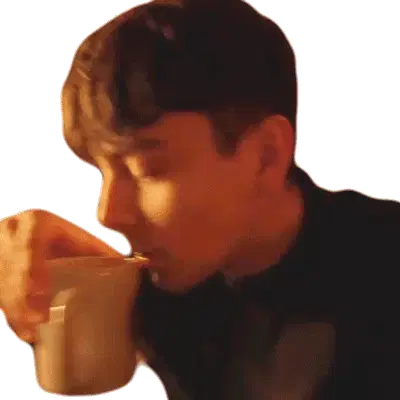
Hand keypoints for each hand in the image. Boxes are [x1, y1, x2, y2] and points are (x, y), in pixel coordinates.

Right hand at [0, 209, 129, 342]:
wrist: (21, 236)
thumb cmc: (55, 238)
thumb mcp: (72, 238)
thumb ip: (94, 251)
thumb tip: (131, 267)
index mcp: (35, 224)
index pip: (29, 244)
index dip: (31, 268)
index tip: (40, 290)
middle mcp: (10, 236)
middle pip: (12, 270)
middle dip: (23, 298)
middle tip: (39, 321)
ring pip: (2, 286)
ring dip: (17, 311)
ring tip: (34, 332)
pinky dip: (14, 316)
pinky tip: (28, 332)